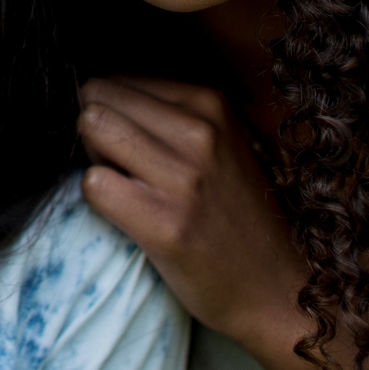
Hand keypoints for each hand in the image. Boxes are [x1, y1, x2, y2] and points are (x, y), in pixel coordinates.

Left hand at [77, 76, 309, 355]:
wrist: (277, 289)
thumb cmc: (234, 214)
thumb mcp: (219, 142)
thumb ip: (168, 113)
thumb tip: (95, 93)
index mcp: (210, 103)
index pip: (116, 81)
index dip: (110, 113)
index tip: (133, 145)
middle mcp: (200, 132)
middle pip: (96, 98)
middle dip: (94, 130)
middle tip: (121, 166)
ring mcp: (184, 178)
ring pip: (91, 128)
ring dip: (95, 159)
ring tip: (127, 187)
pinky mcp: (164, 223)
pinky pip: (93, 184)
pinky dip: (97, 199)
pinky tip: (128, 215)